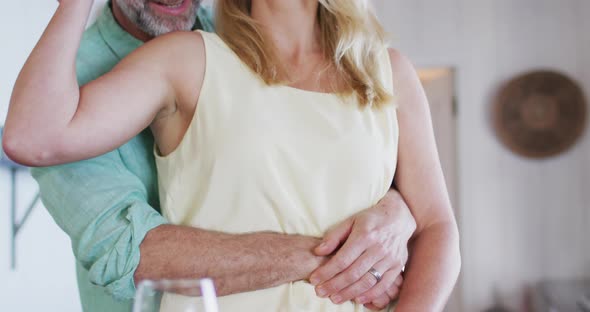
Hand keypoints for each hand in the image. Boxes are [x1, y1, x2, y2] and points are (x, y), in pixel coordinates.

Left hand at [309, 189, 414, 304]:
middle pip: (353, 273)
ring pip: (367, 281)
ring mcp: (389, 258)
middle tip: (320, 292)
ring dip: (349, 293)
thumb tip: (318, 251)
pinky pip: (384, 285)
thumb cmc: (370, 219)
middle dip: (334, 285)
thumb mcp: (351, 221)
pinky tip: (358, 299)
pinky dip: (370, 295)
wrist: (399, 216)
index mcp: (364, 235)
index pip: (342, 259)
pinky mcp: (397, 266)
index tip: (314, 279)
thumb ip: (334, 236)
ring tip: (334, 299)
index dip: (326, 271)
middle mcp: (378, 248)